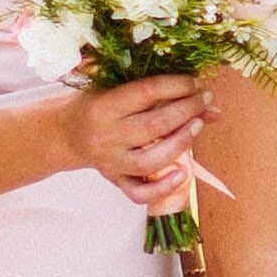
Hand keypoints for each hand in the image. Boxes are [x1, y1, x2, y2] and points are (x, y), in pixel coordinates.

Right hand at [65, 72, 210, 221]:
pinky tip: (183, 175)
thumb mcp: (116, 88)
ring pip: (150, 161)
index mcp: (102, 106)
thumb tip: (211, 105)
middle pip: (154, 126)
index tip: (195, 82)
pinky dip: (163, 188)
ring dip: (181, 143)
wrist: (64, 133)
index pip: (145, 93)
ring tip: (198, 125)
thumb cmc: (96, 104)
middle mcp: (106, 136)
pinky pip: (139, 193)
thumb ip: (158, 93)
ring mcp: (111, 162)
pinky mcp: (115, 180)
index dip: (176, 86)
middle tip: (205, 99)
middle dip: (186, 110)